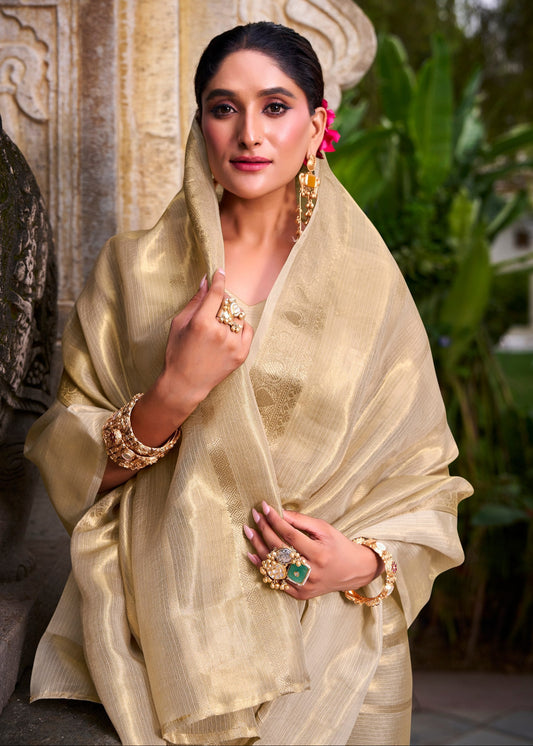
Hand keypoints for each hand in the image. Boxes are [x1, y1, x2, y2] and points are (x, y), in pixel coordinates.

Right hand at [131, 269, 252, 445]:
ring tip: (218, 326)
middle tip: (212, 311)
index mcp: (202, 323)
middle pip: (229, 304)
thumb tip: (207, 281)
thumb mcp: (179, 324)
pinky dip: (240, 328)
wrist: (185, 384)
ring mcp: (233, 345)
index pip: (217, 293)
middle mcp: (220, 333)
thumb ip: (195, 302)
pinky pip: (248, 330)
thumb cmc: (177, 352)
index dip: (219, 279)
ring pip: (239, 317)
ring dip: (231, 316)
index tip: (220, 271)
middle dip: (222, 303)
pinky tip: (228, 333)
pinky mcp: (241, 355)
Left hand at [244, 502, 383, 599]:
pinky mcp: (300, 594)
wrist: (353, 571)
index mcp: (319, 554)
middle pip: (279, 550)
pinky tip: (252, 554)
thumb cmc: (338, 545)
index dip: (275, 520)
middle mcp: (311, 572)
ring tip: (249, 532)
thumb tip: (279, 512)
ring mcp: (304, 586)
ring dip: (258, 548)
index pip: (290, 535)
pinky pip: (276, 582)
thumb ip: (301, 521)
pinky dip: (263, 568)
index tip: (264, 507)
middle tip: (254, 516)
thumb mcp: (324, 529)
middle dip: (264, 530)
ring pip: (274, 567)